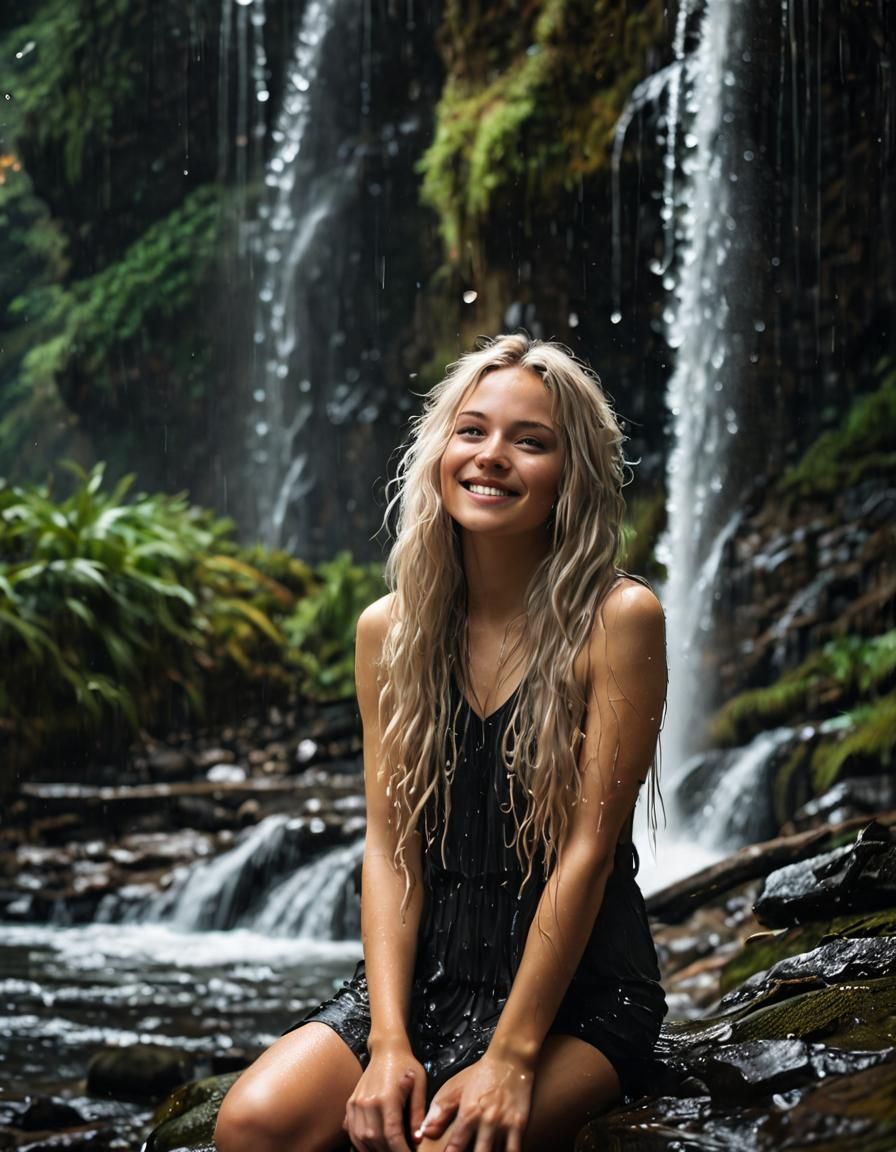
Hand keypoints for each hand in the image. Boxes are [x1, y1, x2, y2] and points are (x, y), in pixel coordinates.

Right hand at [344, 1045, 426, 1151]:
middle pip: (375, 1140)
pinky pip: (352, 1131)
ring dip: (373, 1151)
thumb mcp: (420, 1085)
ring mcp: (356, 1103)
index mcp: (387, 1097)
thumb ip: (418, 1113)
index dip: (400, 1151)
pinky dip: (360, 1144)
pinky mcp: (350, 1104)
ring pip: (360, 1139)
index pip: (392, 1134)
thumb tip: (417, 1139)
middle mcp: (367, 1102)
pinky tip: (371, 1148)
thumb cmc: (407, 1065)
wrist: (387, 1048)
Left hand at [414, 1053, 533, 1151]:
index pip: (456, 1148)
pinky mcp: (520, 1125)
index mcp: (468, 1114)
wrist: (510, 1060)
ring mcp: (505, 1125)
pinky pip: (515, 1151)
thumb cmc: (479, 1074)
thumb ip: (440, 1111)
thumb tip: (425, 1132)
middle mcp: (486, 1122)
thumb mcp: (455, 1088)